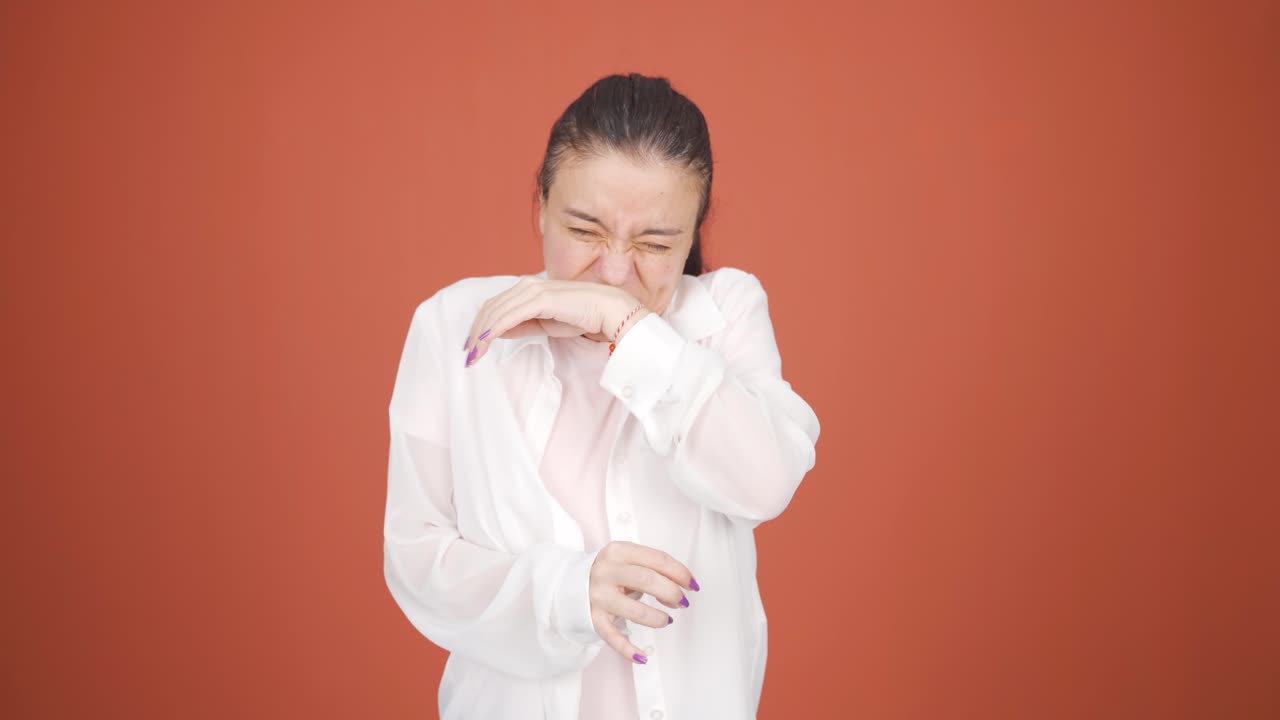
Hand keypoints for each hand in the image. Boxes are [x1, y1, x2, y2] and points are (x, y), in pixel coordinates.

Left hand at [462, 276, 651, 366]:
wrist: (609, 310)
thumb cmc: (582, 316)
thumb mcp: (546, 323)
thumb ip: (523, 324)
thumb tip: (499, 332)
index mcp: (528, 289)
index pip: (495, 306)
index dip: (480, 326)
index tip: (473, 347)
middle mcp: (527, 285)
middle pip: (490, 308)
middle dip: (476, 332)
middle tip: (467, 355)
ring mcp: (533, 290)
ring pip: (496, 312)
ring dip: (481, 334)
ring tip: (474, 355)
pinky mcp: (540, 299)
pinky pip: (510, 315)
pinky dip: (494, 329)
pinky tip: (487, 342)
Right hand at [587, 541, 698, 663]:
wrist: (570, 584)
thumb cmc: (609, 573)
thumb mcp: (627, 560)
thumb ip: (652, 568)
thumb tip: (680, 586)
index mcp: (618, 551)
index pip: (657, 559)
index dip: (680, 573)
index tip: (692, 584)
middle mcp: (606, 571)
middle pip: (647, 580)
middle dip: (671, 592)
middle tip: (681, 601)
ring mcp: (598, 596)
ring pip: (634, 610)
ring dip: (657, 618)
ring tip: (666, 620)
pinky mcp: (593, 618)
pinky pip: (612, 637)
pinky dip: (628, 649)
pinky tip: (642, 656)